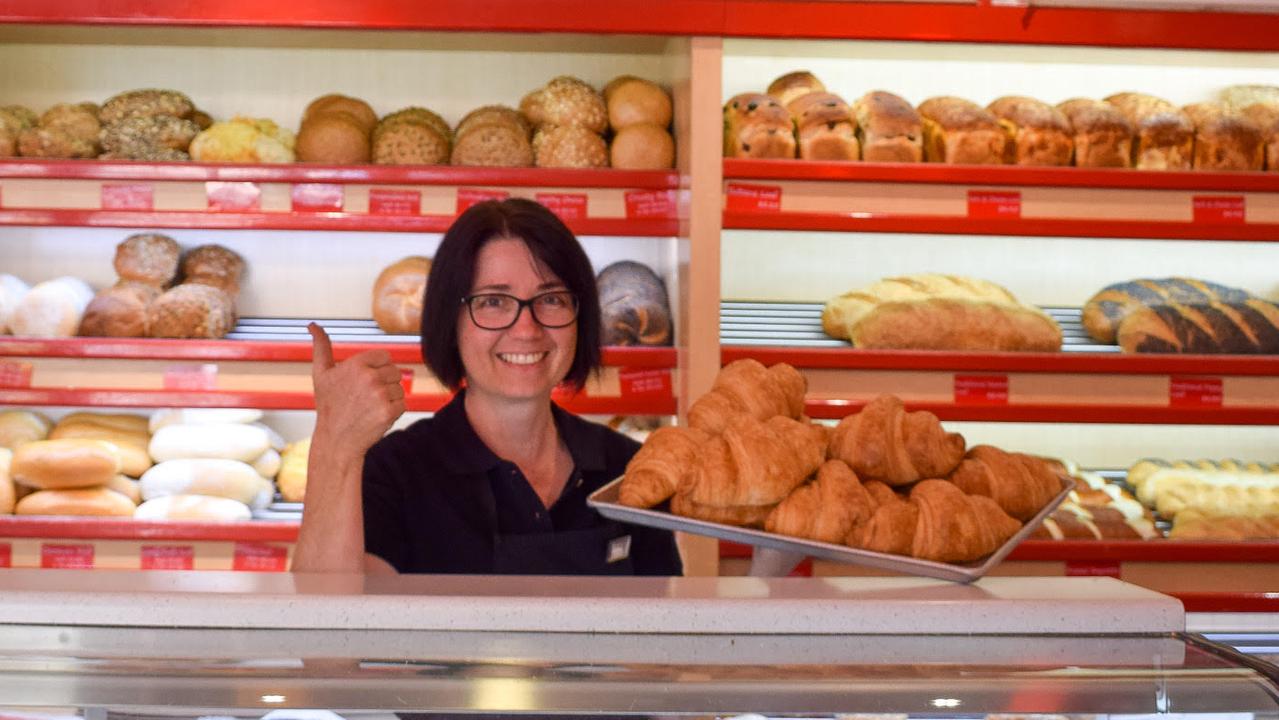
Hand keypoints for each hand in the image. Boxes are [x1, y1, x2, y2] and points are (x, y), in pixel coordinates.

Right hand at [309, 322, 405, 456]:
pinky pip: (402, 404)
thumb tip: (312, 325)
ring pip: (400, 388)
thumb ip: (320, 346)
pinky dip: (393, 412)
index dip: (377, 370)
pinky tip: (375, 417)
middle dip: (383, 384)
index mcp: (356, 364)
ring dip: (389, 399)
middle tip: (364, 399)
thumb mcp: (321, 374)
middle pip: (394, 372)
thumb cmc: (329, 406)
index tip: (363, 383)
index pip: (385, 357)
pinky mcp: (388, 411)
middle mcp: (369, 377)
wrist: (336, 440)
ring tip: (369, 408)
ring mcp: (380, 395)